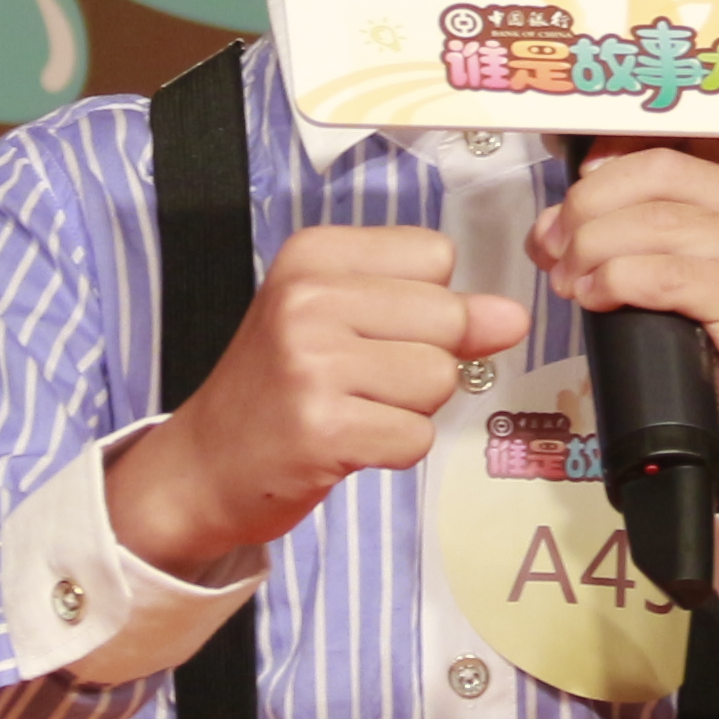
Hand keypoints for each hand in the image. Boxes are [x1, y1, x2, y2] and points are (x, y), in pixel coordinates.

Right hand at [106, 227, 526, 583]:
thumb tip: (514, 317)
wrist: (204, 464)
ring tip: (353, 410)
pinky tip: (347, 443)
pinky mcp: (324, 429)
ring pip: (440, 378)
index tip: (371, 330)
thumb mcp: (344, 321)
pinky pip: (418, 436)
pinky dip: (394, 450)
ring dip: (410, 408)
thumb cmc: (280, 385)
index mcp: (313, 254)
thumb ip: (434, 311)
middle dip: (425, 360)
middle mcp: (308, 298)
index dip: (425, 302)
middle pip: (448, 317)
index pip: (436, 254)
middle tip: (360, 380)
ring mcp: (313, 363)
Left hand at [533, 147, 718, 504]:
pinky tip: (594, 297)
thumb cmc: (706, 343)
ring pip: (654, 225)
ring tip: (568, 281)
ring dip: (591, 251)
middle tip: (555, 250)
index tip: (568, 200)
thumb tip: (556, 215)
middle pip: (657, 178)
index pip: (667, 150)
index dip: (604, 168)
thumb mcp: (667, 263)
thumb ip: (626, 221)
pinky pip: (664, 275)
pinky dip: (615, 282)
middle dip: (588, 210)